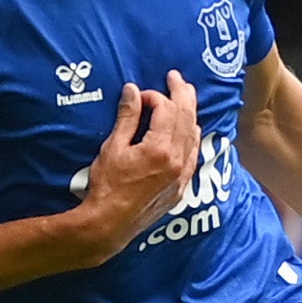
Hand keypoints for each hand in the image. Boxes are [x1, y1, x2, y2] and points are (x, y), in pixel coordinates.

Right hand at [73, 73, 201, 258]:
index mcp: (160, 148)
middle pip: (186, 118)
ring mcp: (181, 175)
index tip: (139, 97)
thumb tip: (133, 90)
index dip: (154, 97)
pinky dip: (192, 138)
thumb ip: (127, 118)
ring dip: (190, 114)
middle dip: (181, 94)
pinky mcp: (180, 188)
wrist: (109, 224)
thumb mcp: (112, 148)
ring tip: (186, 97)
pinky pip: (193, 156)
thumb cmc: (106, 186)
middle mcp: (177, 160)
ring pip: (194, 136)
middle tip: (176, 78)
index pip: (166, 110)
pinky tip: (191, 130)